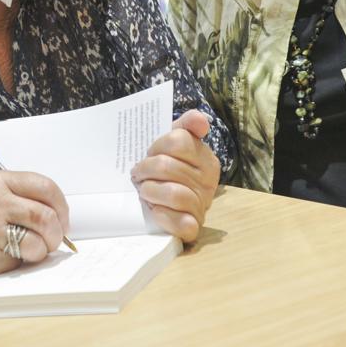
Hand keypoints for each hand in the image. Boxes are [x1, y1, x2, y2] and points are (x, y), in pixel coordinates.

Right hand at [0, 170, 70, 279]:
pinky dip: (28, 259)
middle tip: (53, 239)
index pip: (45, 186)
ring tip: (33, 250)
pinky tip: (13, 257)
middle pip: (47, 212)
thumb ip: (17, 200)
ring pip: (41, 233)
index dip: (61, 206)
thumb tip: (56, 218)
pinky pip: (26, 253)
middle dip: (57, 231)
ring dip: (45, 247)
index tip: (62, 219)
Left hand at [131, 110, 219, 241]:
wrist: (169, 198)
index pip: (177, 141)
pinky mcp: (193, 226)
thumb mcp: (176, 141)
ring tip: (143, 190)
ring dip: (150, 190)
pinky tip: (154, 210)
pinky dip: (164, 216)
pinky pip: (181, 223)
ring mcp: (202, 205)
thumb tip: (199, 119)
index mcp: (205, 158)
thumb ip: (187, 125)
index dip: (156, 146)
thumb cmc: (170, 166)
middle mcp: (208, 182)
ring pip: (174, 193)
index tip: (148, 153)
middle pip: (167, 166)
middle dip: (145, 169)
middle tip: (137, 174)